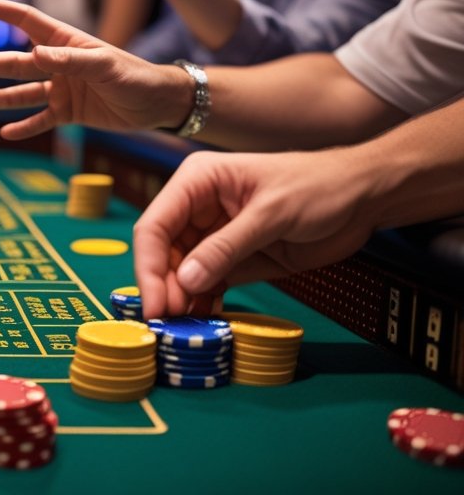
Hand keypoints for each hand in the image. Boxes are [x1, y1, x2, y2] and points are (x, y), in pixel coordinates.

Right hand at [0, 0, 190, 139]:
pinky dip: (24, 126)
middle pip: (16, 63)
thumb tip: (34, 56)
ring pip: (23, 93)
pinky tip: (5, 131)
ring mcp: (62, 89)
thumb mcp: (104, 65)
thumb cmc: (135, 74)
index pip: (30, 23)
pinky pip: (41, 119)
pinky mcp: (70, 112)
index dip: (5, 12)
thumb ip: (70, 61)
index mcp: (67, 43)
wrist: (159, 103)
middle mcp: (59, 64)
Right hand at [134, 148, 378, 317]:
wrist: (363, 197)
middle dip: (163, 288)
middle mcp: (198, 208)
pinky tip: (205, 320)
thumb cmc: (318, 186)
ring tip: (186, 328)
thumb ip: (227, 247)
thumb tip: (186, 281)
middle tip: (171, 324)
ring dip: (181, 299)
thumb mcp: (271, 214)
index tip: (155, 304)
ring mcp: (215, 235)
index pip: (155, 225)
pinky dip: (203, 302)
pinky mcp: (235, 258)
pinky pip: (208, 283)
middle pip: (162, 252)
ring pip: (181, 272)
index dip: (147, 266)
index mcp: (197, 182)